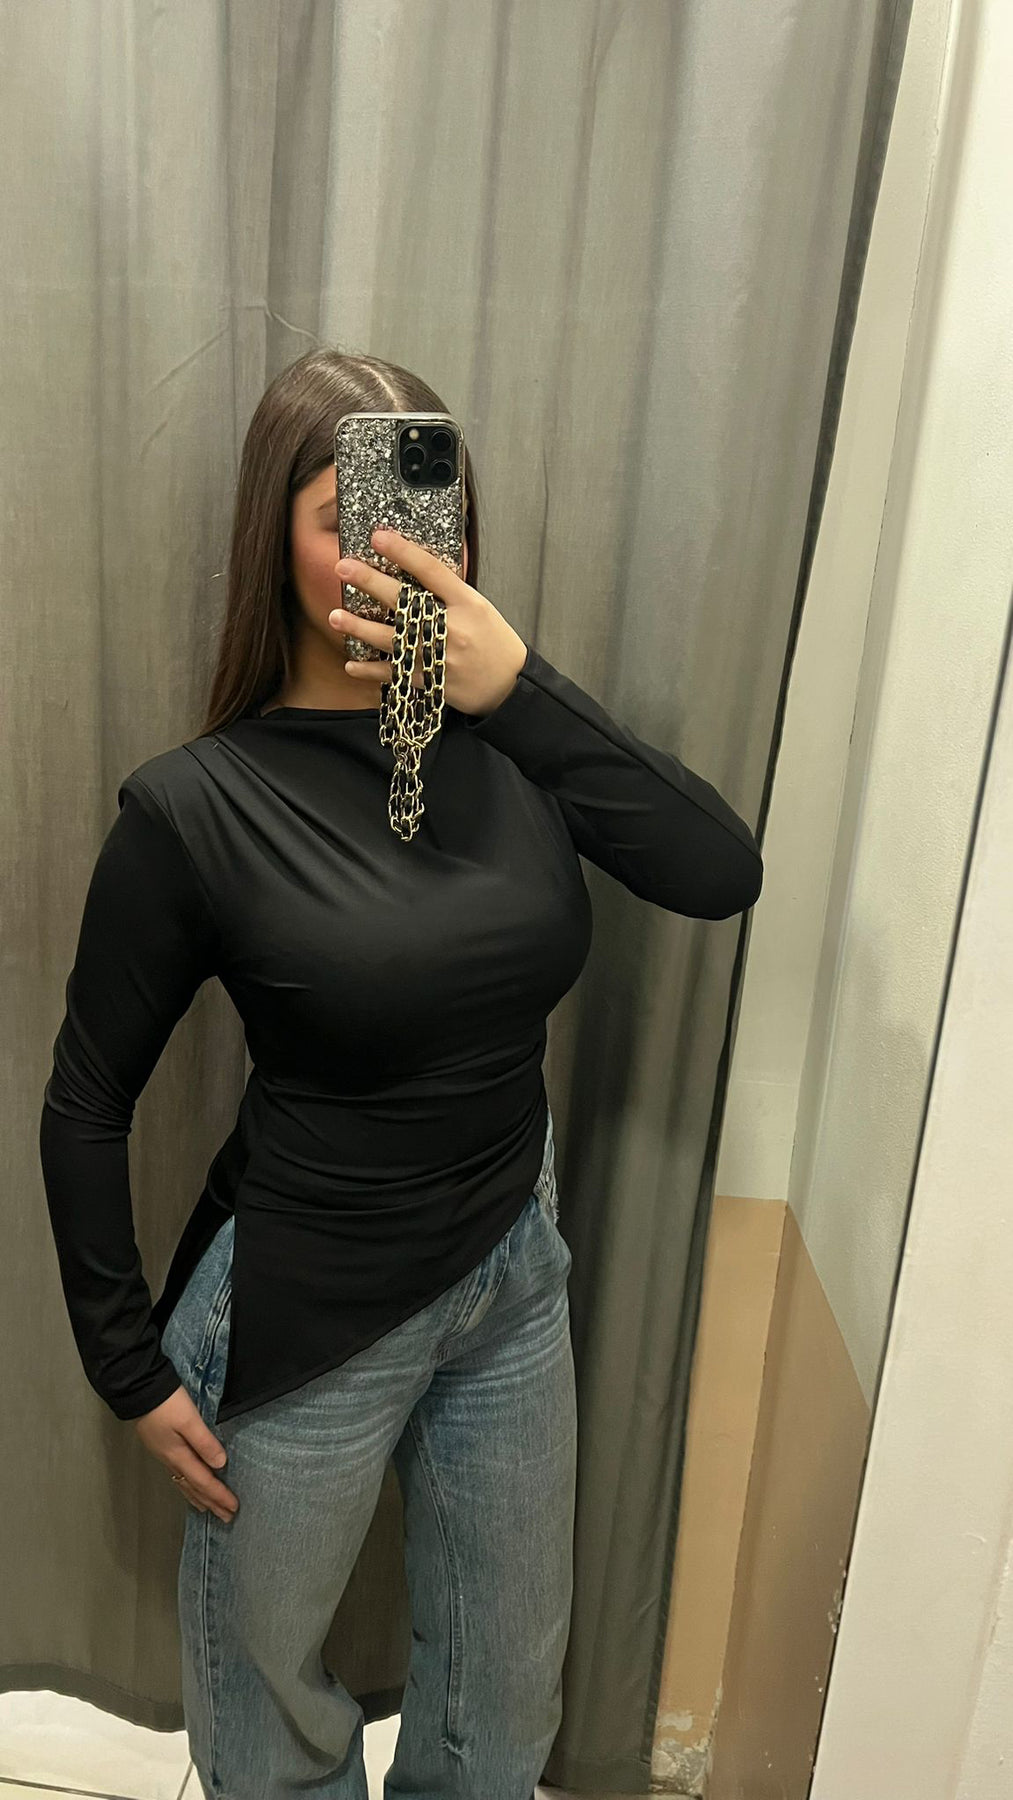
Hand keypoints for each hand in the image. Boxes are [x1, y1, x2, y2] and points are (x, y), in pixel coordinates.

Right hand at [133, 1384, 238, 1523]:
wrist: (139, 1390)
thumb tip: (221, 1465)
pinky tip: (188, 1485)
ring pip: (184, 1484)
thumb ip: (204, 1442)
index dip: (219, 1496)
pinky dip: (187, 1486)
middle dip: (211, 1503)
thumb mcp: (189, 1420)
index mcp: (179, 1456)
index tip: (233, 1508)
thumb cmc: (167, 1403)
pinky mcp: (161, 1447)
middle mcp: (171, 1460)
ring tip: (208, 1510)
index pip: (203, 1482)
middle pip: (194, 1487)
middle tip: (226, 1517)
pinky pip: (177, 1476)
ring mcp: (164, 1455)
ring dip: (199, 1497)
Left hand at [328, 528, 527, 717]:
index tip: (378, 537)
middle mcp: (452, 627)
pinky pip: (395, 674)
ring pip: (392, 639)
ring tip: (336, 617)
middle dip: (370, 582)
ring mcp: (439, 656)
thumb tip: (415, 568)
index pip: (431, 570)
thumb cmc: (494, 640)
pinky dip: (371, 671)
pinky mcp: (431, 681)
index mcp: (467, 603)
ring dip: (360, 628)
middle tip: (343, 568)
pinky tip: (351, 664)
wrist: (509, 685)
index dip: (403, 552)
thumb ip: (450, 591)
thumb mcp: (480, 606)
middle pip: (404, 601)